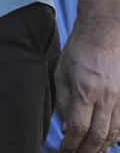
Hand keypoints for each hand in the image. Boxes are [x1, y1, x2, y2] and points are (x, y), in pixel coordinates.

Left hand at [56, 17, 119, 152]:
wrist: (105, 34)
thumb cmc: (79, 51)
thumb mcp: (61, 74)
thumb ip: (63, 102)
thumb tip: (66, 127)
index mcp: (84, 91)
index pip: (78, 128)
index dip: (71, 144)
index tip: (65, 150)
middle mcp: (105, 98)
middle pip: (98, 136)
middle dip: (86, 151)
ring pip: (114, 133)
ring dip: (102, 147)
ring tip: (90, 152)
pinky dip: (116, 137)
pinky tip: (107, 142)